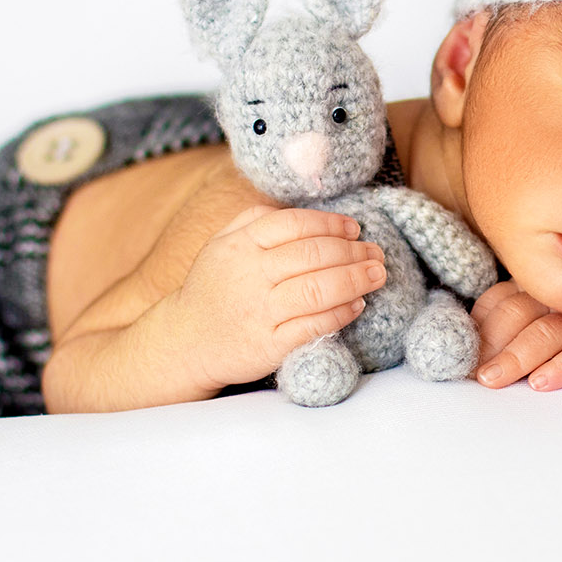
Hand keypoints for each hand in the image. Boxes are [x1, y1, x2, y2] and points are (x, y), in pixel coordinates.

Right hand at [172, 205, 386, 389]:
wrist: (184, 341)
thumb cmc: (215, 288)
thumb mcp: (221, 244)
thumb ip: (256, 220)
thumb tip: (312, 214)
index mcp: (240, 245)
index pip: (295, 224)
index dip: (331, 224)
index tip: (354, 229)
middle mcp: (249, 275)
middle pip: (313, 255)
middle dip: (353, 251)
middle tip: (375, 253)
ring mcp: (259, 312)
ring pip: (318, 289)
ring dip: (356, 279)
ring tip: (376, 275)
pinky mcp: (267, 346)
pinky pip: (313, 326)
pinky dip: (340, 314)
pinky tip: (357, 305)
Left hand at [470, 281, 561, 391]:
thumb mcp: (549, 308)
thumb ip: (510, 319)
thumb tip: (467, 346)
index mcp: (537, 284)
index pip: (498, 301)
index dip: (476, 327)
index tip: (456, 353)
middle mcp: (560, 295)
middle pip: (517, 316)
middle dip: (490, 346)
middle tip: (468, 372)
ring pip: (547, 334)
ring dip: (517, 357)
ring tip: (494, 378)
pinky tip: (544, 382)